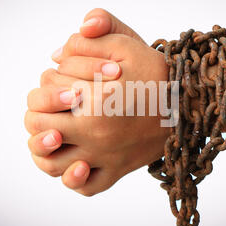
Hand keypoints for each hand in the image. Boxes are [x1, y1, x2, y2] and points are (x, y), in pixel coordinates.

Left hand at [26, 28, 168, 195]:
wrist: (188, 104)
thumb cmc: (155, 73)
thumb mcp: (125, 43)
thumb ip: (88, 38)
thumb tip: (56, 53)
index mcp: (92, 101)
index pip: (40, 97)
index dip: (44, 87)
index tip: (62, 84)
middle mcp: (94, 133)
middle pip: (38, 130)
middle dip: (39, 114)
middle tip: (54, 107)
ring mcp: (104, 156)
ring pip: (52, 165)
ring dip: (44, 149)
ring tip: (55, 134)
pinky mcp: (117, 171)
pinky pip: (85, 187)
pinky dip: (72, 179)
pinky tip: (75, 161)